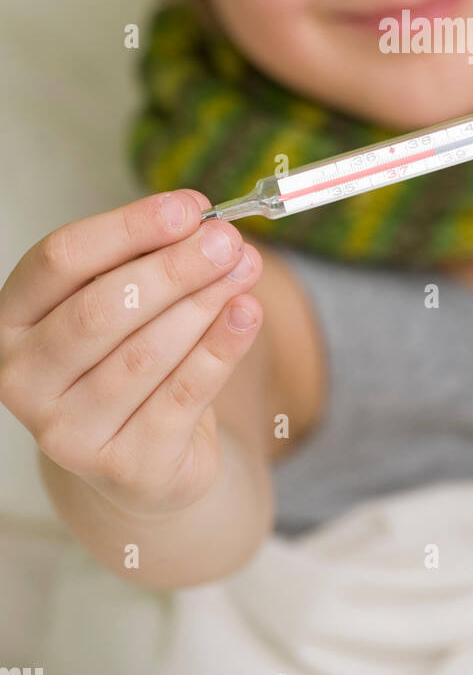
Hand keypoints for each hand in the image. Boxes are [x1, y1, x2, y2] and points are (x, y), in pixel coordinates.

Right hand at [0, 191, 262, 515]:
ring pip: (144, 354)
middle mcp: (24, 378)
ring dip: (204, 304)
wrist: (142, 454)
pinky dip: (221, 349)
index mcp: (13, 320)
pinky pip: (181, 396)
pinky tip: (247, 314)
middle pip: (100, 310)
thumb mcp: (123, 302)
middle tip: (227, 241)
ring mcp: (67, 431)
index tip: (188, 207)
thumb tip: (206, 226)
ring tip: (245, 269)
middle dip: (173, 269)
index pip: (60, 261)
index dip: (127, 228)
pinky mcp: (123, 468)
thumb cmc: (125, 356)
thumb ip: (151, 261)